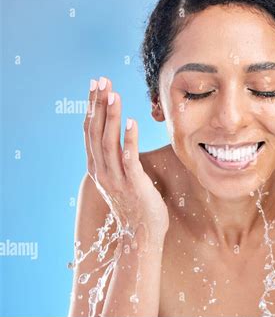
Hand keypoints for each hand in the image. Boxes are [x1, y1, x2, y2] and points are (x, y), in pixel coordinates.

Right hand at [84, 77, 168, 243]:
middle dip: (98, 105)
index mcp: (98, 169)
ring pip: (109, 143)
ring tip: (113, 95)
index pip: (90, 132)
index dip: (92, 108)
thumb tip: (119, 138)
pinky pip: (130, 160)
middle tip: (101, 80)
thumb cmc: (135, 206)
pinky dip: (129, 140)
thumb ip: (115, 160)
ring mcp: (117, 179)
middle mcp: (103, 172)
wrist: (141, 236)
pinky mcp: (134, 185)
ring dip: (110, 117)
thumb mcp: (119, 180)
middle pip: (96, 133)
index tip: (95, 86)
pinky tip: (131, 122)